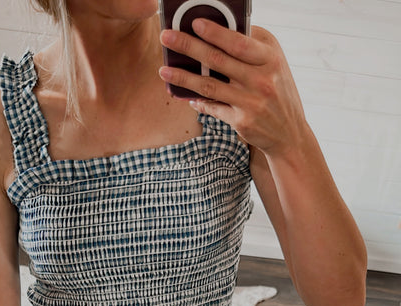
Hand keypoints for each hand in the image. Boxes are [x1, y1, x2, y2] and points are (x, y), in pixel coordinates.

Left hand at [159, 21, 307, 156]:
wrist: (290, 133)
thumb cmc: (278, 92)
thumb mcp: (274, 65)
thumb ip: (252, 48)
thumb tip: (219, 31)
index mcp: (270, 58)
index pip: (238, 42)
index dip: (215, 32)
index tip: (194, 23)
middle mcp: (262, 79)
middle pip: (218, 60)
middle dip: (189, 47)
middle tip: (166, 37)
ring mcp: (251, 102)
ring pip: (210, 86)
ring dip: (183, 77)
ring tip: (163, 70)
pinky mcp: (242, 122)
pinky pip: (213, 108)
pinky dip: (198, 101)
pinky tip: (185, 96)